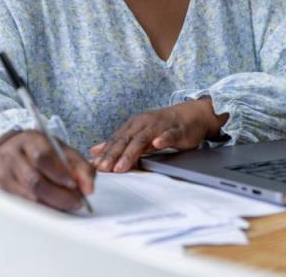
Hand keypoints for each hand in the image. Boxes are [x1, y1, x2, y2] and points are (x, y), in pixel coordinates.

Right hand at [0, 130, 94, 211]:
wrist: (10, 150)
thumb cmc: (40, 150)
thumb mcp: (62, 150)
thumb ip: (80, 167)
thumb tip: (88, 189)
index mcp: (29, 141)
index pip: (42, 158)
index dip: (59, 174)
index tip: (73, 185)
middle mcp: (12, 157)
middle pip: (34, 181)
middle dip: (58, 196)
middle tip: (76, 203)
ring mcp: (3, 175)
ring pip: (27, 197)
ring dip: (51, 205)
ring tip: (67, 206)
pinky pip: (21, 206)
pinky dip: (39, 210)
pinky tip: (51, 209)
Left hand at [89, 98, 227, 172]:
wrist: (191, 115)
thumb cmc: (163, 126)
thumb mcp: (138, 133)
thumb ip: (119, 142)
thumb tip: (95, 151)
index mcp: (133, 125)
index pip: (116, 140)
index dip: (105, 153)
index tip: (94, 167)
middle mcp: (144, 123)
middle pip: (126, 140)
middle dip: (114, 155)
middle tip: (104, 169)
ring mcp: (161, 125)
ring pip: (144, 139)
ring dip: (132, 152)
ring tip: (122, 166)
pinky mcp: (177, 130)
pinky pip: (169, 134)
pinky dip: (163, 139)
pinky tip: (157, 144)